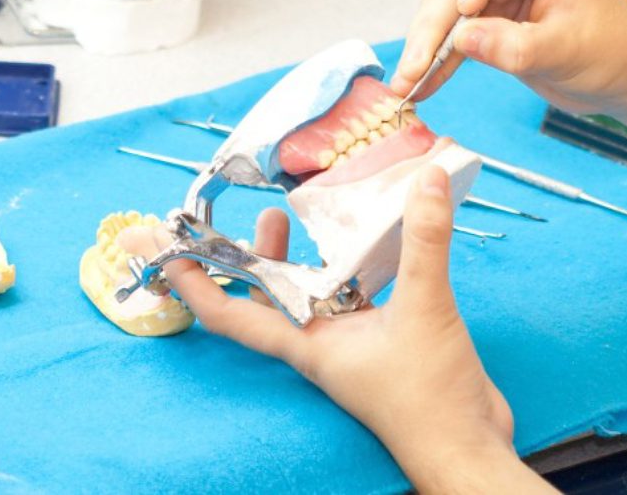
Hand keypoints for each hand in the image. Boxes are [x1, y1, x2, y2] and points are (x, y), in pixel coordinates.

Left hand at [138, 167, 544, 491]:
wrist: (464, 445)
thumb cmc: (428, 398)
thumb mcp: (424, 309)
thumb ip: (424, 243)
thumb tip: (426, 181)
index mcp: (309, 345)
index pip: (231, 312)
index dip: (194, 280)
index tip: (162, 246)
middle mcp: (320, 344)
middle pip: (264, 298)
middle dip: (242, 257)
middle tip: (231, 215)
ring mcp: (351, 345)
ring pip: (306, 296)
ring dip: (289, 259)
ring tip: (282, 217)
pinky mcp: (384, 342)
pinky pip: (350, 298)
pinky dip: (344, 270)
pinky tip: (359, 247)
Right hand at [390, 0, 626, 114]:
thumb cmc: (622, 47)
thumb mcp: (573, 47)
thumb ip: (519, 45)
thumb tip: (464, 39)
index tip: (474, 3)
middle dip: (437, 19)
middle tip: (422, 62)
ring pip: (447, 7)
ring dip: (428, 45)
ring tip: (410, 83)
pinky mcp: (492, 20)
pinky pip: (454, 35)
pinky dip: (437, 60)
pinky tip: (422, 85)